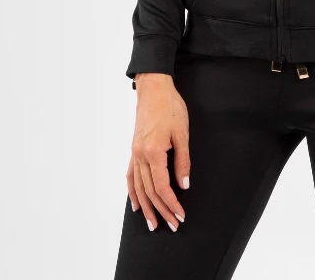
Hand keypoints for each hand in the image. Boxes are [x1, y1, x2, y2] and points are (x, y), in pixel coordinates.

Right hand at [126, 73, 190, 231]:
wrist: (153, 89)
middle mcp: (140, 156)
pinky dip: (133, 192)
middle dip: (162, 210)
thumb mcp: (182, 133)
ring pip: (139, 187)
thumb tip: (184, 184)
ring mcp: (134, 154)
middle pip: (150, 191)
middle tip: (172, 225)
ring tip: (153, 224)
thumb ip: (183, 160)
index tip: (181, 215)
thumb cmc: (170, 107)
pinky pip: (130, 176)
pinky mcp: (133, 150)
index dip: (172, 203)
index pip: (162, 186)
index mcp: (153, 152)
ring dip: (147, 207)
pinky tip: (136, 205)